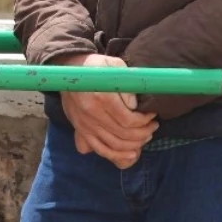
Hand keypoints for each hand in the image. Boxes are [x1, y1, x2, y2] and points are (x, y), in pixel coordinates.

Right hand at [57, 53, 156, 169]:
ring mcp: (85, 124)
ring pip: (114, 145)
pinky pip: (100, 149)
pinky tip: (131, 154)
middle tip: (153, 127)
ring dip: (134, 145)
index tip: (152, 115)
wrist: (68, 70)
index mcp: (101, 98)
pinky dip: (117, 155)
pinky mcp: (81, 129)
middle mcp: (92, 114)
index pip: (128, 120)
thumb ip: (126, 83)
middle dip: (143, 133)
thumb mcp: (113, 65)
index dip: (145, 121)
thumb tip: (134, 105)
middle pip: (123, 134)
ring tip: (145, 137)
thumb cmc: (95, 66)